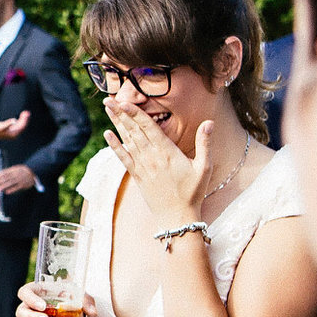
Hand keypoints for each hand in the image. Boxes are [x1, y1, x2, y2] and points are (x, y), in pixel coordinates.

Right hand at [0, 110, 30, 141]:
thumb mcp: (0, 126)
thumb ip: (8, 124)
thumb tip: (14, 121)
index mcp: (13, 134)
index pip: (22, 126)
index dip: (25, 120)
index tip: (26, 114)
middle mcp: (13, 134)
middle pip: (22, 126)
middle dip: (25, 118)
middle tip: (27, 112)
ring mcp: (12, 132)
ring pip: (20, 125)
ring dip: (22, 119)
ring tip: (25, 113)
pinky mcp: (9, 130)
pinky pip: (17, 125)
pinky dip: (19, 120)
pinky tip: (20, 117)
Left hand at [0, 164, 37, 194]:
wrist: (33, 171)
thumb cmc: (22, 171)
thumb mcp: (15, 169)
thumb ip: (8, 172)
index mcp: (13, 169)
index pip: (3, 173)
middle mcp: (16, 174)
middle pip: (5, 178)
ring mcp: (20, 179)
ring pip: (10, 183)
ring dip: (3, 186)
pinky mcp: (23, 184)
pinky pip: (16, 187)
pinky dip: (11, 190)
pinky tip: (6, 192)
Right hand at [14, 280, 91, 316]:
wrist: (73, 316)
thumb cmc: (72, 300)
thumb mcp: (80, 298)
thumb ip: (86, 302)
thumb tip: (93, 312)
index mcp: (38, 292)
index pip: (25, 292)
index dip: (30, 298)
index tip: (43, 306)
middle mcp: (29, 306)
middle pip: (21, 311)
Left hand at [104, 87, 214, 216]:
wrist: (177, 217)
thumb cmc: (193, 192)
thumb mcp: (204, 167)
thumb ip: (205, 143)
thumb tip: (209, 122)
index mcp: (167, 152)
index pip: (148, 127)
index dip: (135, 113)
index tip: (124, 101)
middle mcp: (152, 157)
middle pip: (134, 130)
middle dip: (120, 113)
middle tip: (109, 99)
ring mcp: (143, 166)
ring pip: (127, 140)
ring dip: (116, 124)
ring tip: (107, 109)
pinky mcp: (138, 176)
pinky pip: (123, 158)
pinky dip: (114, 145)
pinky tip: (107, 135)